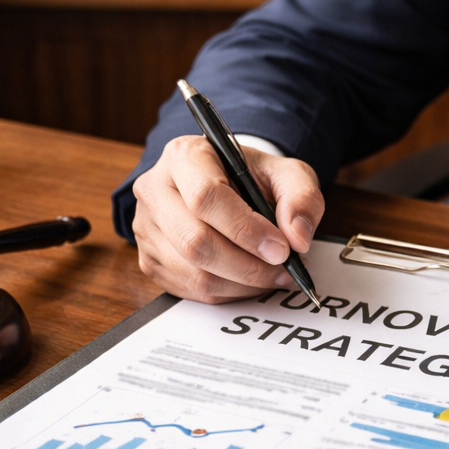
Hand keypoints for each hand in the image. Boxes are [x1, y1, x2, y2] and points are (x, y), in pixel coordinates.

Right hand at [131, 135, 323, 301]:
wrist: (226, 184)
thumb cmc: (251, 178)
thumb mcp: (286, 173)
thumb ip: (301, 198)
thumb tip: (297, 237)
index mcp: (185, 156)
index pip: (206, 197)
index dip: (246, 229)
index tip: (280, 248)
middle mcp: (156, 189)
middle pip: (195, 241)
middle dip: (247, 265)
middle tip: (282, 269)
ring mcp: (147, 227)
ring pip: (193, 272)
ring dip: (240, 284)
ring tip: (270, 276)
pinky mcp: (149, 258)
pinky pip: (189, 289)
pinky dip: (227, 292)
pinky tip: (247, 280)